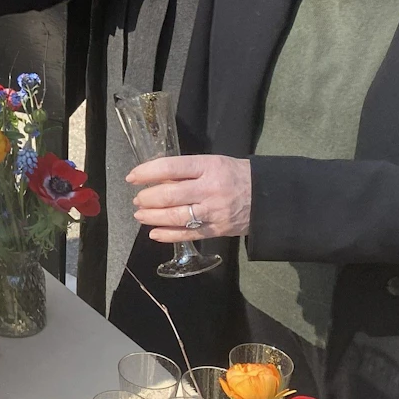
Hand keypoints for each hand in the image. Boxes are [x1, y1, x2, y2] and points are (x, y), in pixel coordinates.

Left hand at [127, 154, 250, 240]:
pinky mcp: (217, 230)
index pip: (171, 167)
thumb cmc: (235, 175)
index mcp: (208, 167)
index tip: (132, 177)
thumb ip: (188, 171)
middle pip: (170, 195)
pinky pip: (188, 234)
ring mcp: (213, 211)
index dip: (147, 172)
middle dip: (147, 198)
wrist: (267, 196)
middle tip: (137, 200)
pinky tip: (154, 233)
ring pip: (176, 216)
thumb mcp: (214, 163)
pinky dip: (168, 235)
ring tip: (140, 215)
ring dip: (153, 217)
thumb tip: (157, 180)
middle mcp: (209, 189)